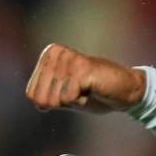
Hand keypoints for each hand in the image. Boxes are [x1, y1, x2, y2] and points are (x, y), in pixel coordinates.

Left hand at [25, 44, 146, 113]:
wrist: (123, 91)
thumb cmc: (93, 94)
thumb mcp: (62, 96)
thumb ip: (45, 96)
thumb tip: (37, 102)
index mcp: (48, 55)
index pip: (32, 95)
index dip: (51, 103)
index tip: (69, 93)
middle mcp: (56, 53)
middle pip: (42, 98)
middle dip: (61, 103)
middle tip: (79, 92)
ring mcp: (68, 59)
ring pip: (54, 99)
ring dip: (72, 101)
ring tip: (87, 89)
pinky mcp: (82, 68)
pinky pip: (68, 98)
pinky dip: (80, 100)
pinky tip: (92, 89)